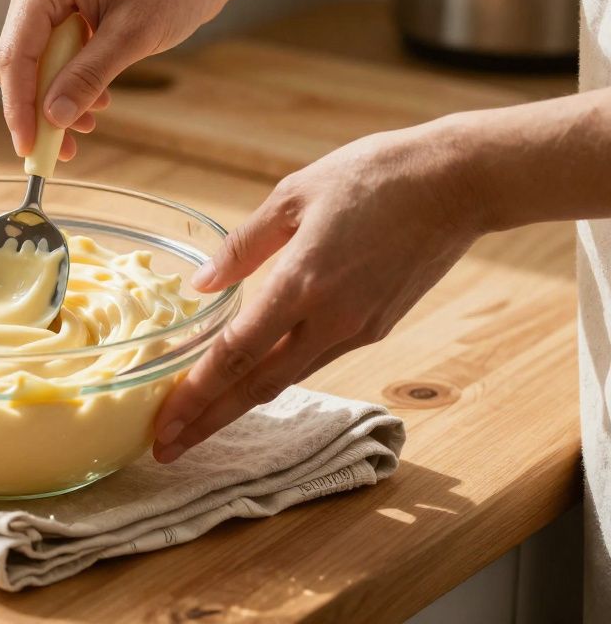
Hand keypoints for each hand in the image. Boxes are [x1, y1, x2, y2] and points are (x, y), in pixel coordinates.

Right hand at [0, 0, 226, 159]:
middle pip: (20, 62)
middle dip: (40, 108)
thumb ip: (87, 77)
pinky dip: (70, 83)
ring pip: (36, 64)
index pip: (15, 54)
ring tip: (90, 125)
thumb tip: (53, 118)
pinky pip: (53, 56)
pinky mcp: (62, 9)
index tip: (28, 147)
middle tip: (60, 149)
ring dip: (57, 99)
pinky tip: (96, 101)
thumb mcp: (130, 37)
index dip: (18, 106)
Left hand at [152, 121, 486, 462]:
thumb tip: (200, 285)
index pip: (236, 354)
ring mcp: (357, 329)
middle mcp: (329, 319)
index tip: (165, 425)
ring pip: (287, 378)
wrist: (459, 184)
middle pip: (257, 387)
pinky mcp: (377, 327)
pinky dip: (277, 374)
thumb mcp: (294, 195)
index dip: (197, 394)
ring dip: (241, 404)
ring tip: (200, 422)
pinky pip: (316, 359)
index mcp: (301, 282)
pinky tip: (251, 377)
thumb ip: (243, 246)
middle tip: (168, 449)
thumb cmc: (374, 176)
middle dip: (209, 422)